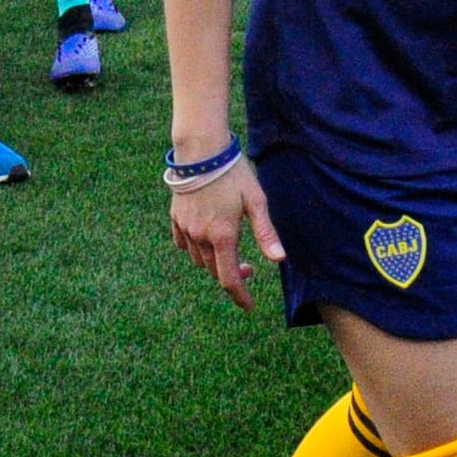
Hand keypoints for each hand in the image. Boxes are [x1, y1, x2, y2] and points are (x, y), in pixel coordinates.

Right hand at [170, 160, 285, 308]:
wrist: (200, 150)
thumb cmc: (233, 173)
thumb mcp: (256, 201)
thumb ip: (265, 233)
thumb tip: (279, 260)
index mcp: (223, 236)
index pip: (229, 279)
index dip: (240, 296)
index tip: (249, 306)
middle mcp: (201, 237)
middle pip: (214, 270)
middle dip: (232, 274)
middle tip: (250, 266)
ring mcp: (186, 228)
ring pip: (199, 259)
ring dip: (214, 262)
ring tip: (229, 248)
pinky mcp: (176, 217)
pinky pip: (183, 244)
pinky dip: (195, 248)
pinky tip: (205, 239)